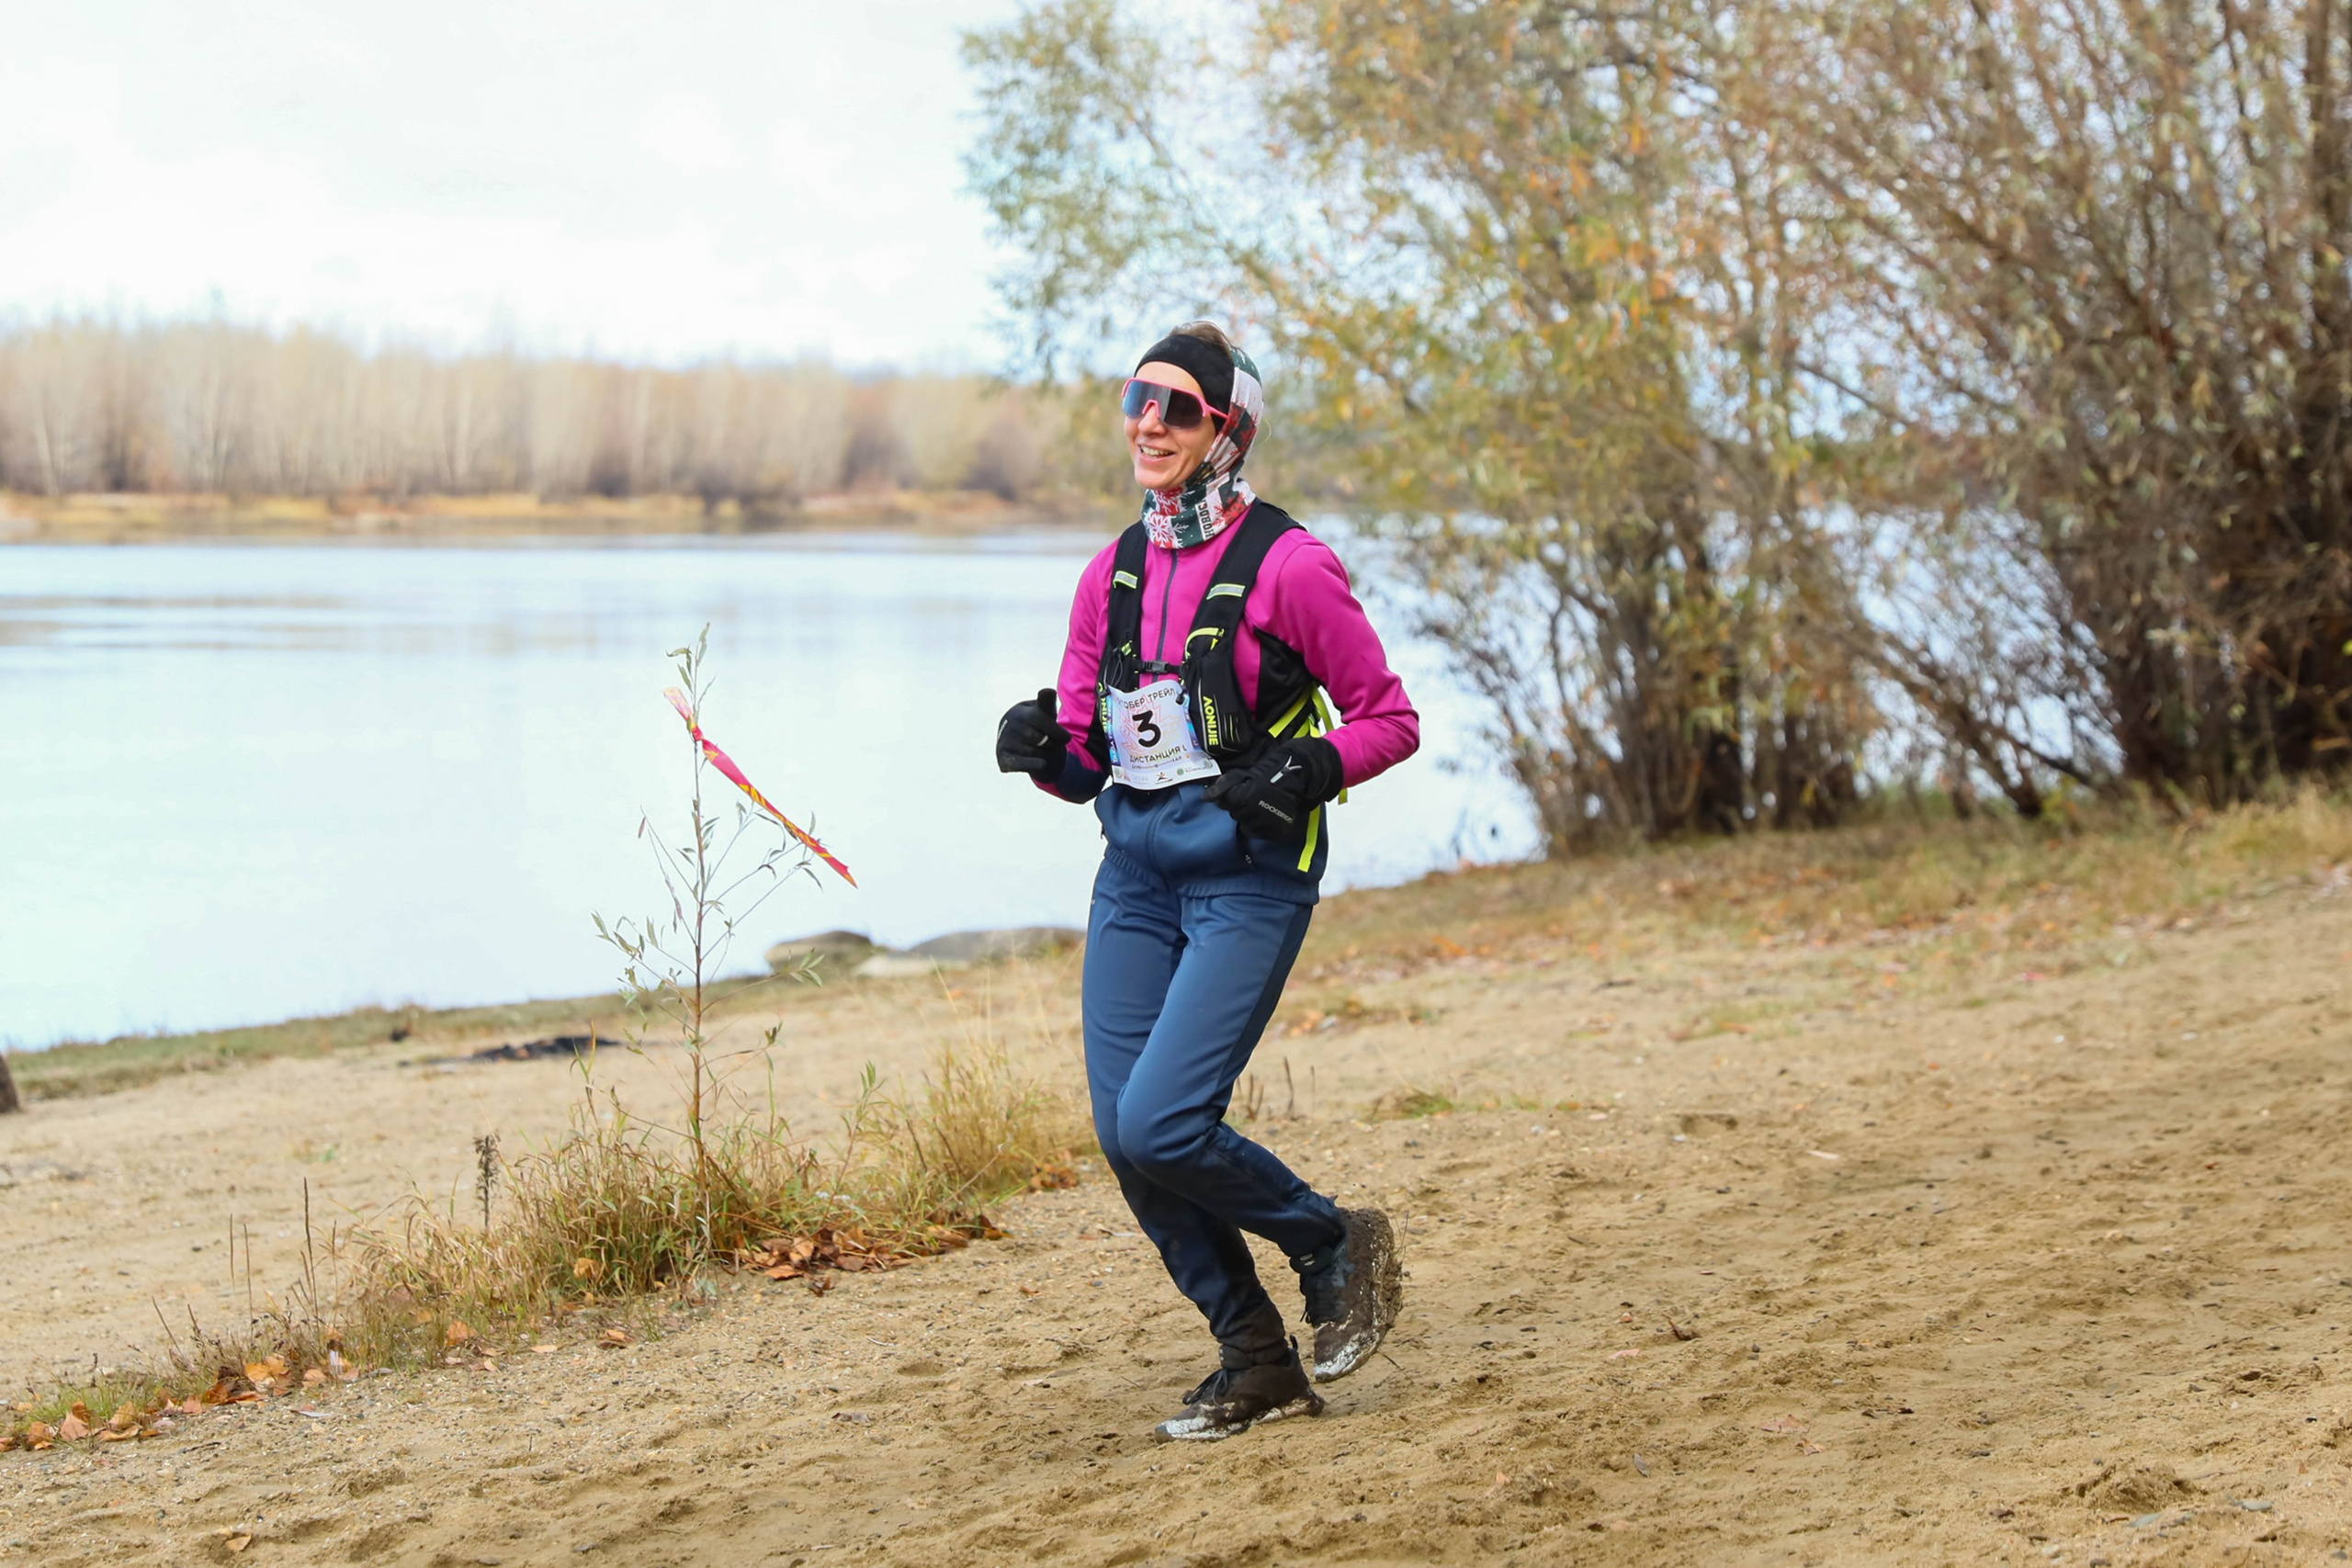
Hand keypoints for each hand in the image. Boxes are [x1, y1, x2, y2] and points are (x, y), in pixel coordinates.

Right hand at [995, 687, 1067, 777]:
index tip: (1067, 739)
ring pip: (1034, 752)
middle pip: (1039, 738)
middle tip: (1053, 744)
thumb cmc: (1038, 725)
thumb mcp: (1044, 713)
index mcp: (1020, 711)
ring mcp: (1005, 741)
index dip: (1056, 731)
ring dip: (1044, 754)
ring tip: (1043, 750)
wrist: (1021, 743)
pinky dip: (1031, 764)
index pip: (1039, 718)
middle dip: (1052, 743)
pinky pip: (1018, 763)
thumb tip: (1048, 691)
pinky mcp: (1003, 758)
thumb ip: (1047, 703)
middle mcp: (1009, 725)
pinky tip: (1042, 764)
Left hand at [1202, 737, 1343, 837]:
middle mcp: (1253, 814)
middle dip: (1242, 807)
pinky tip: (1268, 815)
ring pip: (1249, 827)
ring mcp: (1266, 824)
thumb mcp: (1240, 775)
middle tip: (1254, 797)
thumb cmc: (1264, 774)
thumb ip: (1222, 786)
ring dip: (1252, 818)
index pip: (1227, 805)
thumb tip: (1206, 798)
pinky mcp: (1278, 831)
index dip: (1233, 797)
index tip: (1243, 790)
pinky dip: (1264, 826)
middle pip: (1238, 817)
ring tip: (1261, 805)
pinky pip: (1263, 834)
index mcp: (1242, 799)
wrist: (1295, 775)